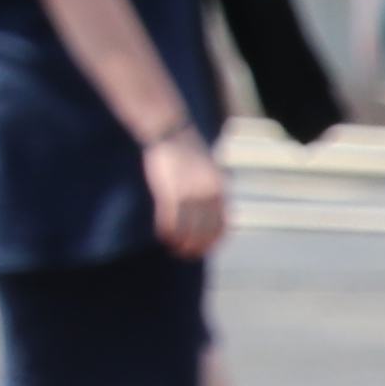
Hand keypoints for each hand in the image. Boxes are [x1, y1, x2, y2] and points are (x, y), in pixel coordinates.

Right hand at [141, 126, 228, 258]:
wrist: (172, 132)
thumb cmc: (189, 154)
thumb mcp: (209, 173)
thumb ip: (212, 194)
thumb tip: (209, 217)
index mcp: (220, 190)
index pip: (222, 225)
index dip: (214, 241)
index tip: (205, 250)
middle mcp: (208, 193)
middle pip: (204, 230)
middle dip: (196, 247)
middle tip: (186, 254)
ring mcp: (189, 192)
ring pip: (187, 228)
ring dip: (180, 242)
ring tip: (174, 249)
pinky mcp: (169, 189)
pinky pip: (169, 218)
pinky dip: (167, 230)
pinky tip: (162, 236)